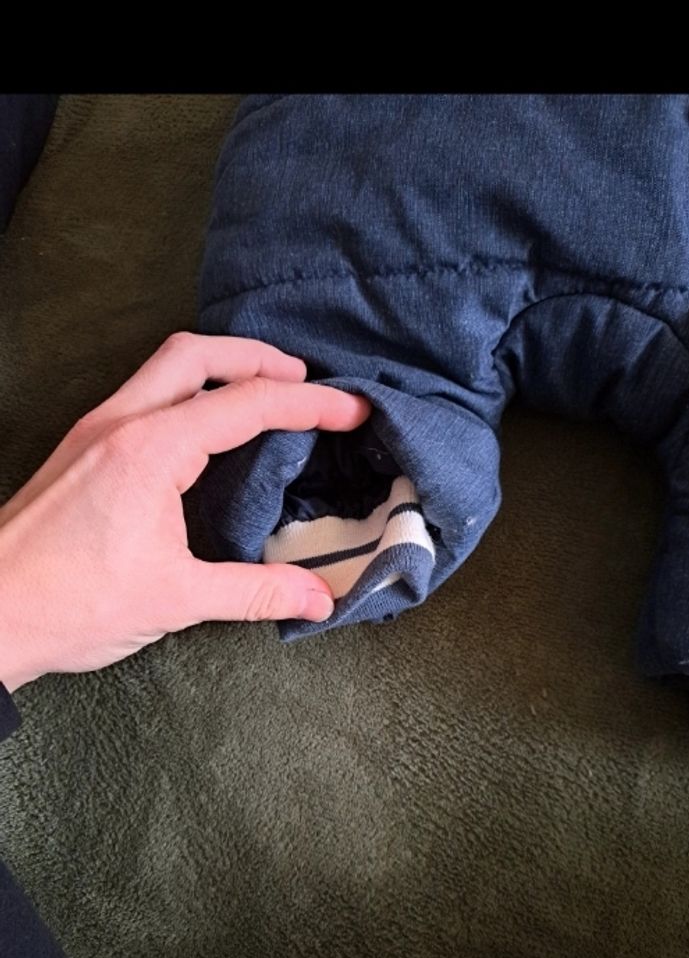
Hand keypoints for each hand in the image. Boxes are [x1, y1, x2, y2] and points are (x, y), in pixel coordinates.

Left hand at [0, 332, 369, 692]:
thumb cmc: (67, 604)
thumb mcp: (175, 600)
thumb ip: (254, 591)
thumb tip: (318, 597)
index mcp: (150, 450)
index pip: (247, 403)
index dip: (310, 402)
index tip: (352, 409)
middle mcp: (120, 425)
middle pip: (198, 353)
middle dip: (258, 357)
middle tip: (304, 380)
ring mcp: (94, 433)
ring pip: (163, 368)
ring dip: (218, 368)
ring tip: (261, 394)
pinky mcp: (79, 452)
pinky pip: (141, 397)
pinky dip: (184, 394)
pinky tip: (202, 431)